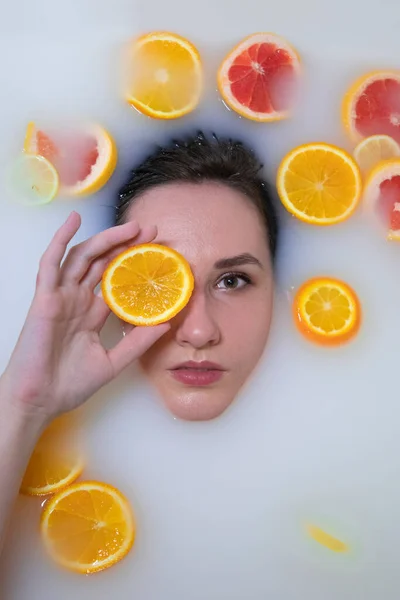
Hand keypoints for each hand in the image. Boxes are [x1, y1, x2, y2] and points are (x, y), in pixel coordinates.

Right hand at [1, 212, 168, 419]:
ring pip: (83, 257)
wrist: (40, 401)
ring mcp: (61, 297)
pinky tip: (73, 222)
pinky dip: (60, 240)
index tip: (158, 252)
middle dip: (126, 245)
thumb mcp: (112, 362)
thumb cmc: (70, 385)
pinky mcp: (45, 298)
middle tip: (151, 231)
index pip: (116, 280)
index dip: (135, 264)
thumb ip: (137, 343)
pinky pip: (51, 263)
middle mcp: (78, 300)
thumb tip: (166, 325)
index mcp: (92, 313)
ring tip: (131, 228)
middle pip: (103, 262)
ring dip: (105, 239)